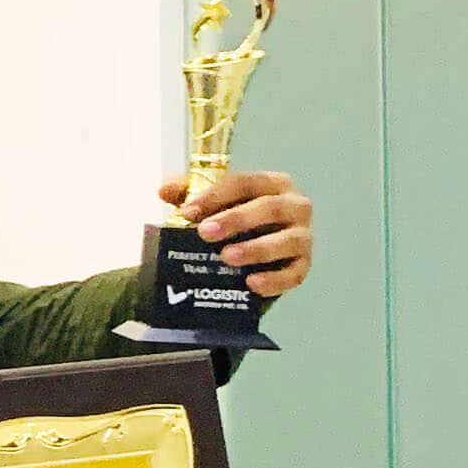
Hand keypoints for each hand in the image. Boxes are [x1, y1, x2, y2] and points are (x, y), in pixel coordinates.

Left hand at [165, 168, 310, 303]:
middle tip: (205, 233)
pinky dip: (275, 280)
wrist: (256, 247)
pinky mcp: (304, 264)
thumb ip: (188, 193)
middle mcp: (295, 206)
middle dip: (236, 219)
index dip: (216, 195)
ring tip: (227, 257)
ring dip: (257, 249)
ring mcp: (303, 236)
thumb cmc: (235, 218)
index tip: (187, 211)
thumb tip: (164, 190)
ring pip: (287, 241)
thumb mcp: (212, 203)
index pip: (246, 183)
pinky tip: (252, 284)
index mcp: (272, 184)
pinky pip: (295, 274)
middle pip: (270, 208)